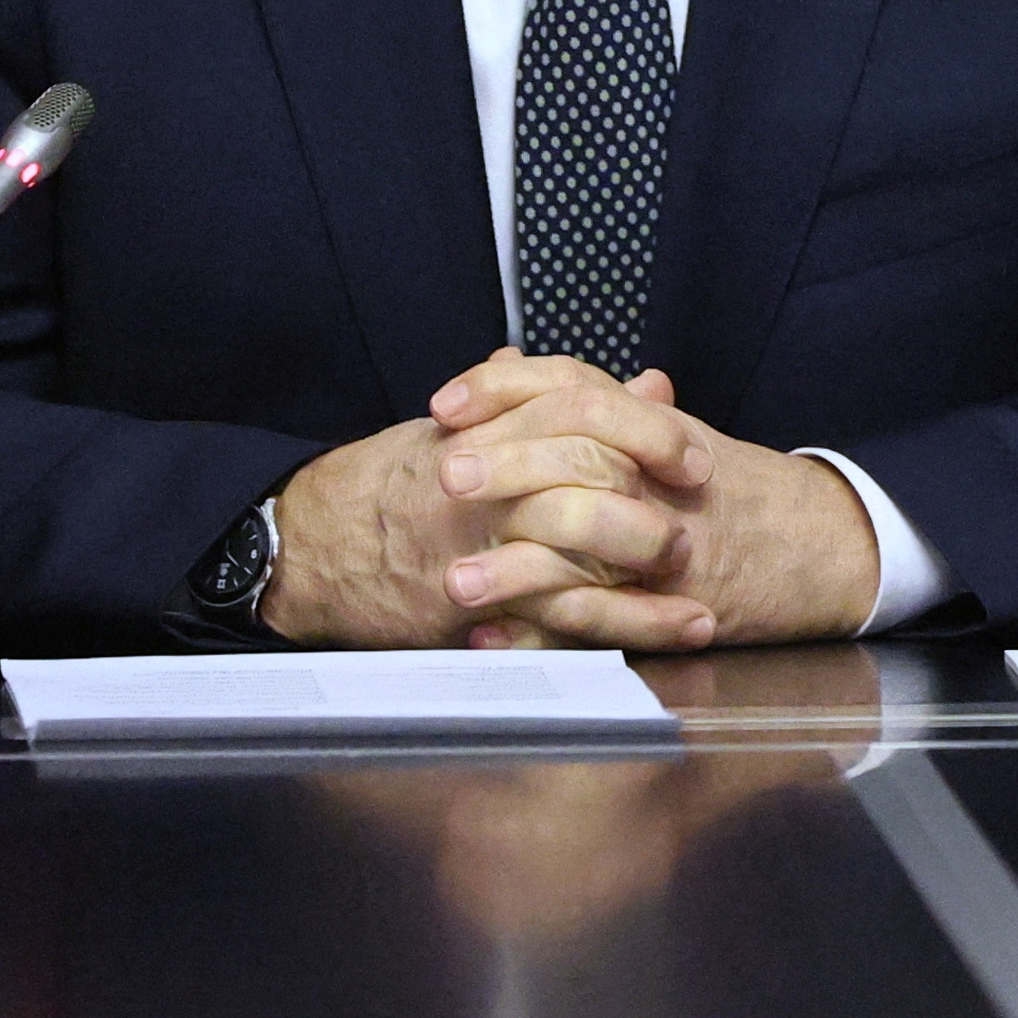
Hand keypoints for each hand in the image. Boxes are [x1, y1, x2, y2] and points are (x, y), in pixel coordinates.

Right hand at [263, 348, 714, 647]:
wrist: (314, 541)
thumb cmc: (397, 481)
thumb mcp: (471, 425)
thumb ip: (566, 405)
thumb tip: (645, 381)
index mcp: (491, 426)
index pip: (580, 407)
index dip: (645, 429)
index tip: (691, 453)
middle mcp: (487, 479)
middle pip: (587, 474)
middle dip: (651, 503)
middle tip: (697, 517)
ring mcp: (480, 544)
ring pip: (580, 556)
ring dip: (651, 586)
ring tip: (703, 603)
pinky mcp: (474, 606)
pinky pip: (561, 621)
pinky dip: (626, 631)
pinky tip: (675, 636)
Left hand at [434, 351, 881, 648]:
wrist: (819, 544)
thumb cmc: (730, 489)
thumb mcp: (664, 433)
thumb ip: (586, 404)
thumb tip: (505, 364)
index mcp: (648, 426)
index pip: (571, 385)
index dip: (502, 389)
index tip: (443, 404)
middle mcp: (655, 475)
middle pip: (575, 452)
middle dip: (503, 465)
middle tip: (440, 476)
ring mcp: (665, 541)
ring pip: (581, 545)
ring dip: (511, 567)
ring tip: (451, 580)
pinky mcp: (671, 605)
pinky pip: (600, 623)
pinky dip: (542, 633)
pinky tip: (492, 639)